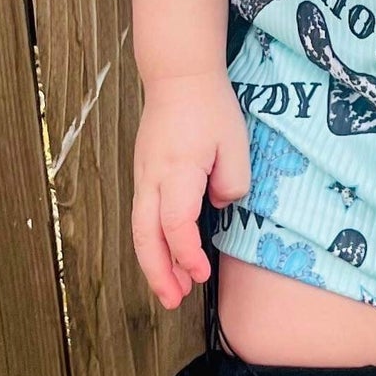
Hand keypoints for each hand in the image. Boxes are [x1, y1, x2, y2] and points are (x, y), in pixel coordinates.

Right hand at [130, 71, 249, 308]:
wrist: (178, 74)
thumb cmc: (209, 106)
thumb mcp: (236, 143)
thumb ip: (232, 182)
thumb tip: (217, 206)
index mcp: (177, 171)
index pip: (175, 224)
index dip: (186, 255)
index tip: (201, 274)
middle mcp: (152, 178)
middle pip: (144, 236)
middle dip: (157, 274)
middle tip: (174, 301)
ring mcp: (143, 176)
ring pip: (139, 229)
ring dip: (153, 263)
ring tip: (170, 290)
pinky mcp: (144, 174)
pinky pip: (143, 216)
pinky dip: (153, 242)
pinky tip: (168, 255)